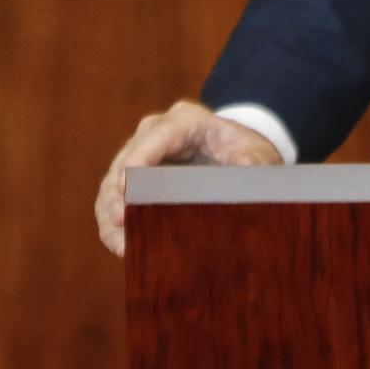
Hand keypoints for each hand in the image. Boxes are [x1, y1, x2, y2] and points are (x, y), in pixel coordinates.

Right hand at [93, 100, 284, 256]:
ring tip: (122, 245)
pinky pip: (112, 203)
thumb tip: (245, 176)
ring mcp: (140, 158)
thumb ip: (253, 166)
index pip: (159, 134)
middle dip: (119, 193)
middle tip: (120, 222)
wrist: (238, 158)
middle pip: (127, 160)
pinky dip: (113, 225)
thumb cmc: (246, 154)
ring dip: (111, 214)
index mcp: (187, 121)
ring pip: (113, 183)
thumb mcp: (258, 157)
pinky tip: (121, 247)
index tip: (127, 186)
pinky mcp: (132, 183)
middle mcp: (155, 134)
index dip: (140, 158)